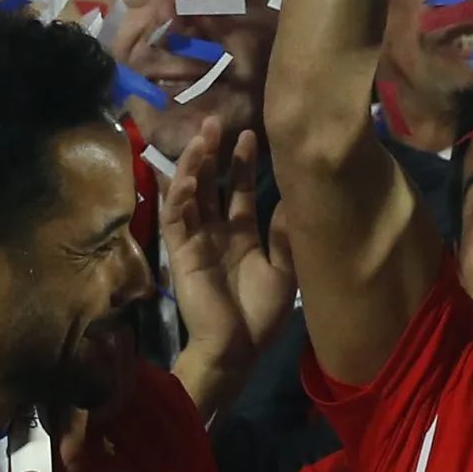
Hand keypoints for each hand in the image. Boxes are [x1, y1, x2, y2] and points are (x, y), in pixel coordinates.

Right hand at [162, 118, 296, 417]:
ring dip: (193, 165)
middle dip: (212, 153)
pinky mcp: (179, 253)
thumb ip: (285, 234)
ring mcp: (195, 241)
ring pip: (189, 194)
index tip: (249, 134)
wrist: (236, 351)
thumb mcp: (284, 270)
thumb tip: (298, 197)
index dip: (242, 163)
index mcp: (241, 235)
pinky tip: (186, 174)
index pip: (239, 190)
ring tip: (201, 136)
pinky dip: (178, 195)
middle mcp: (216, 232)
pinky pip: (175, 218)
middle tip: (215, 121)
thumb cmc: (260, 316)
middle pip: (210, 184)